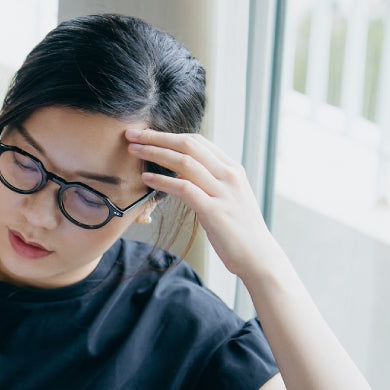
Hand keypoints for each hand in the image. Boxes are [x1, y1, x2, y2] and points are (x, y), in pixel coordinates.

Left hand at [128, 129, 287, 281]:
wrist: (258, 256)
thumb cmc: (238, 229)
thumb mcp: (226, 196)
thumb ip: (208, 181)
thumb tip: (180, 172)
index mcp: (232, 169)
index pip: (197, 141)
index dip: (168, 135)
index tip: (145, 133)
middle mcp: (229, 175)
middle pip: (188, 145)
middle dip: (157, 137)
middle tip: (132, 134)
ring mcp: (223, 192)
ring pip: (185, 162)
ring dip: (155, 153)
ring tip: (134, 151)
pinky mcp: (214, 211)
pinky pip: (184, 189)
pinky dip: (163, 181)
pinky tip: (146, 178)